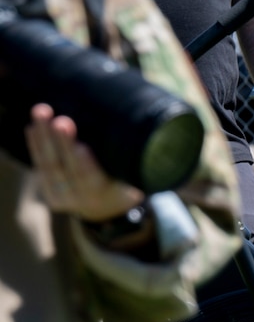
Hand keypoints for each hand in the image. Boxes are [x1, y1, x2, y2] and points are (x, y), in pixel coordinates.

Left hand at [25, 104, 143, 221]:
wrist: (107, 209)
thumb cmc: (127, 184)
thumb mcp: (136, 177)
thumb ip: (136, 160)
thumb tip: (151, 126)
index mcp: (104, 195)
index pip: (92, 180)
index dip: (86, 164)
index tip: (83, 147)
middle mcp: (78, 198)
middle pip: (65, 168)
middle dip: (60, 142)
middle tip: (59, 120)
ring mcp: (60, 196)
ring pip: (48, 165)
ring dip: (42, 136)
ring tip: (41, 112)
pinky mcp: (48, 191)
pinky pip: (40, 166)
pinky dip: (35, 145)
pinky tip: (32, 127)